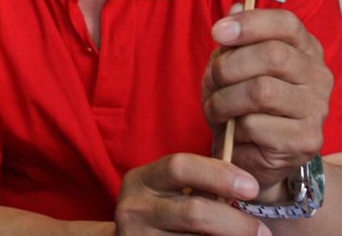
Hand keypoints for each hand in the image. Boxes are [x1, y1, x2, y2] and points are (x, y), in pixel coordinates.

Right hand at [115, 153, 270, 233]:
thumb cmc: (160, 211)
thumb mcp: (168, 191)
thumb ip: (196, 184)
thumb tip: (245, 187)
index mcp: (140, 180)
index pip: (179, 167)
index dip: (218, 174)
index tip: (252, 186)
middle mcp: (133, 208)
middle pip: (193, 211)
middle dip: (234, 222)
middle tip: (263, 230)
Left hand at [202, 7, 332, 195]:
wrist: (250, 152)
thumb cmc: (240, 101)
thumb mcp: (231, 64)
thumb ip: (235, 38)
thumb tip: (235, 8)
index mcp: (304, 47)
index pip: (286, 23)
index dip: (250, 23)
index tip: (217, 32)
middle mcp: (317, 75)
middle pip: (273, 55)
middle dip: (230, 66)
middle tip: (213, 79)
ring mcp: (315, 108)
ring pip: (262, 91)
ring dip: (226, 99)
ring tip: (215, 107)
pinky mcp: (305, 140)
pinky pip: (257, 125)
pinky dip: (233, 127)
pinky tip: (233, 131)